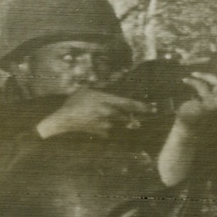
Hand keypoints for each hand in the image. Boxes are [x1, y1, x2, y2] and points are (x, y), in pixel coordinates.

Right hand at [35, 89, 155, 138]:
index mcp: (106, 100)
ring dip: (127, 124)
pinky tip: (114, 130)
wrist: (63, 120)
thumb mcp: (86, 90)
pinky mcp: (101, 133)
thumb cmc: (74, 103)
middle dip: (138, 117)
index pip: (129, 104)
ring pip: (122, 125)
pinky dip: (114, 131)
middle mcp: (108, 113)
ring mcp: (105, 125)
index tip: (153, 108)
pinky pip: (112, 132)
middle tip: (146, 116)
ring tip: (134, 124)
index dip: (143, 107)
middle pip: (129, 116)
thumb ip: (100, 88)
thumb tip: (110, 83)